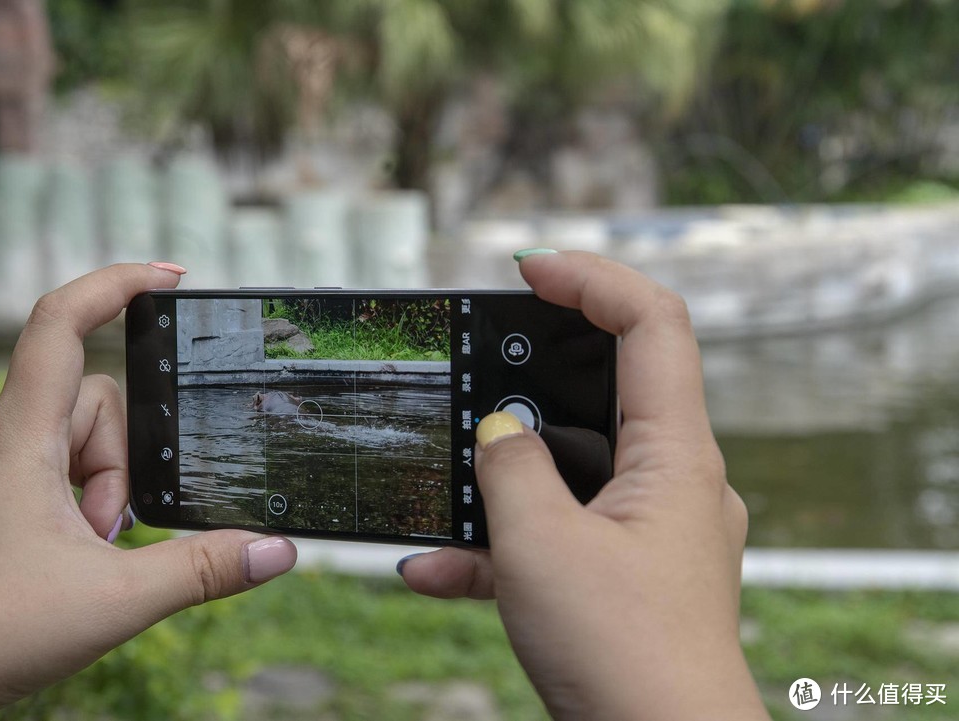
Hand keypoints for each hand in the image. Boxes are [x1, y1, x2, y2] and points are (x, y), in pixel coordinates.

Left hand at [0, 264, 296, 720]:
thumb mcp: (117, 599)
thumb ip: (203, 570)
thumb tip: (276, 550)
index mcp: (19, 440)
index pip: (61, 324)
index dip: (116, 283)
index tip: (170, 276)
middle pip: (88, 399)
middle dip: (121, 460)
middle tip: (108, 529)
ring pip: (69, 438)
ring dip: (98, 486)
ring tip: (87, 550)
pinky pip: (44, 465)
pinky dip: (74, 497)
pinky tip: (72, 550)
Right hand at [399, 252, 767, 719]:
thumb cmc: (625, 658)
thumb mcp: (542, 548)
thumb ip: (511, 469)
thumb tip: (500, 432)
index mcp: (675, 456)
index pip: (654, 323)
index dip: (594, 277)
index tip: (527, 267)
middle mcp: (672, 482)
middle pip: (606, 389)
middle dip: (527, 379)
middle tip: (469, 374)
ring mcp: (648, 530)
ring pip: (569, 469)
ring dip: (500, 479)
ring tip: (438, 494)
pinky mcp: (623, 573)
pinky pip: (560, 534)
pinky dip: (504, 543)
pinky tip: (437, 571)